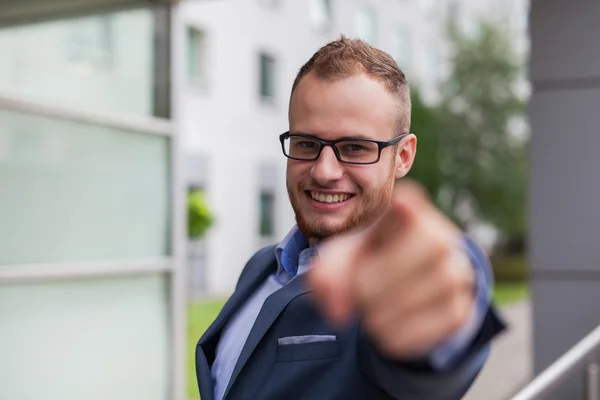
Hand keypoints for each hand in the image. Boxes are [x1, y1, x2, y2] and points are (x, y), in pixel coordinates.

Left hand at [307, 179, 476, 359]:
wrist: (404, 285)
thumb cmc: (368, 261)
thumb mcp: (341, 259)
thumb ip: (326, 276)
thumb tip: (338, 310)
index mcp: (408, 214)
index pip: (412, 202)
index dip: (406, 206)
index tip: (399, 204)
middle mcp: (441, 238)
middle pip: (421, 250)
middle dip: (376, 279)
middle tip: (360, 291)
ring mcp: (456, 273)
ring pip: (423, 293)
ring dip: (382, 312)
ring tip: (371, 310)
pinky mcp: (460, 310)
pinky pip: (428, 328)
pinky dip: (397, 334)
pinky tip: (386, 326)